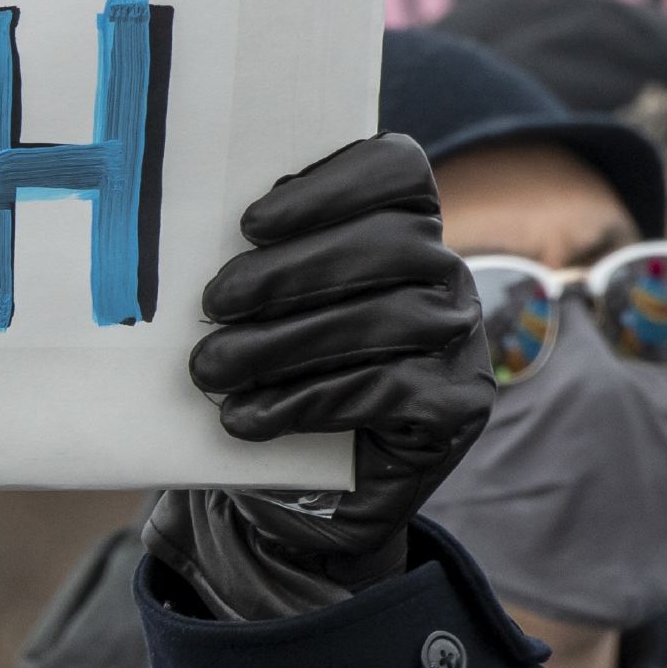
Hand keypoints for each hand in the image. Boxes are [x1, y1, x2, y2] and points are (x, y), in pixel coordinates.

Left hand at [146, 134, 487, 618]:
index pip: (396, 170)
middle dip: (289, 272)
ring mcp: (461, 340)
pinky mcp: (458, 405)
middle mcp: (446, 274)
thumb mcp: (262, 309)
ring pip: (383, 320)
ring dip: (283, 344)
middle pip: (386, 244)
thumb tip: (205, 222)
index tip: (251, 223)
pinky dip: (307, 401)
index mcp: (405, 225)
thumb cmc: (274, 378)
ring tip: (211, 369)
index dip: (329, 186)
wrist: (302, 497)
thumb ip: (258, 255)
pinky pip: (387, 389)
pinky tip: (248, 417)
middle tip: (213, 304)